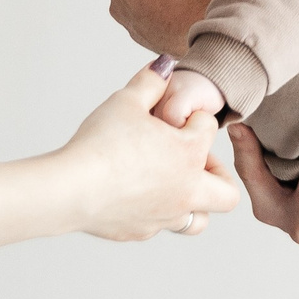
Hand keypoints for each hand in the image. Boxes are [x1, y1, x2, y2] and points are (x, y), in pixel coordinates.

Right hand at [57, 64, 241, 241]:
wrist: (70, 189)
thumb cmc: (100, 143)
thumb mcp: (126, 100)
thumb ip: (150, 81)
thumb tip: (165, 65)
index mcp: (189, 154)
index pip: (208, 128)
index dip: (190, 116)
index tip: (170, 117)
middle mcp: (186, 190)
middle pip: (227, 192)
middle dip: (218, 173)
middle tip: (193, 158)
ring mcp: (165, 217)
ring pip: (199, 219)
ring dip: (194, 201)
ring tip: (171, 182)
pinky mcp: (141, 232)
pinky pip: (161, 225)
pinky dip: (157, 211)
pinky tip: (135, 193)